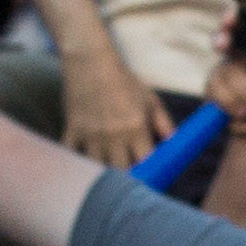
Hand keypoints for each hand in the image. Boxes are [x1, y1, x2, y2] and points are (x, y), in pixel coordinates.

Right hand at [62, 62, 176, 169]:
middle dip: (125, 180)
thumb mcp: (149, 99)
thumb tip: (174, 143)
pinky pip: (72, 154)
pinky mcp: (73, 128)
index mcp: (136, 128)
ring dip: (101, 174)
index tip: (150, 180)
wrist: (90, 60)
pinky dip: (75, 161)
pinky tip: (81, 166)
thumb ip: (163, 122)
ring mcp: (91, 134)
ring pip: (96, 167)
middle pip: (120, 172)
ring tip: (107, 180)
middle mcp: (114, 135)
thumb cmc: (123, 80)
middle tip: (128, 184)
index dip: (149, 175)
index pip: (145, 164)